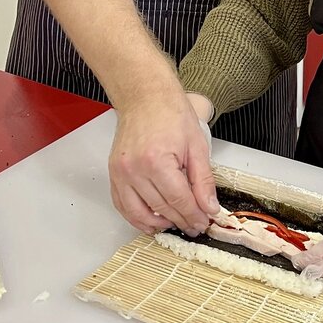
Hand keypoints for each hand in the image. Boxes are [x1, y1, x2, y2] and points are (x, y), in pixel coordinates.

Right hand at [109, 88, 217, 235]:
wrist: (146, 97)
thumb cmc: (170, 114)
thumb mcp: (197, 146)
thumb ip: (203, 180)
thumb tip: (209, 207)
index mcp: (157, 161)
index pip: (178, 200)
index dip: (193, 215)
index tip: (202, 221)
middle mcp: (135, 169)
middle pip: (160, 208)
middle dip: (180, 220)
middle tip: (194, 225)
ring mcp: (120, 173)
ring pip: (138, 212)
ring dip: (158, 224)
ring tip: (175, 225)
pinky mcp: (113, 173)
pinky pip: (122, 204)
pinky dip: (136, 217)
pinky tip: (151, 221)